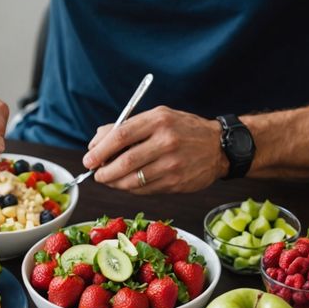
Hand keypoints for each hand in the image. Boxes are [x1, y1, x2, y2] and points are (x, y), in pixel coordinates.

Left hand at [81, 107, 229, 194]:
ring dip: (114, 183)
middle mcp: (166, 142)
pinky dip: (130, 189)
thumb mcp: (158, 117)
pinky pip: (144, 190)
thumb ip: (127, 127)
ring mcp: (172, 165)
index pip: (120, 135)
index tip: (89, 158)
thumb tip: (96, 143)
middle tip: (95, 173)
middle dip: (103, 171)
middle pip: (124, 162)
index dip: (100, 150)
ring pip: (133, 180)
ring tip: (108, 179)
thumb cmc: (182, 129)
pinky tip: (126, 184)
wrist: (219, 147)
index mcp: (158, 120)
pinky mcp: (176, 183)